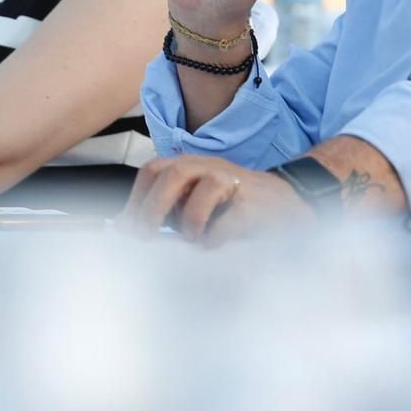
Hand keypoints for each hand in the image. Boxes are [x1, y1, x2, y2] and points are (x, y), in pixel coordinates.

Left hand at [121, 155, 315, 245]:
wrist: (287, 204)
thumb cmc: (234, 206)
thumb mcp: (194, 202)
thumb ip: (164, 208)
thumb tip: (124, 226)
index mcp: (191, 166)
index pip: (153, 170)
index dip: (136, 198)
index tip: (127, 228)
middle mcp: (210, 167)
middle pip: (174, 172)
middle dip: (154, 206)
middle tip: (148, 236)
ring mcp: (235, 182)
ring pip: (205, 186)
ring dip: (191, 218)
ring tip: (193, 238)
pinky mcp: (254, 204)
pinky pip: (231, 218)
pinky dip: (216, 235)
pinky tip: (214, 244)